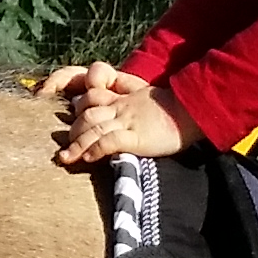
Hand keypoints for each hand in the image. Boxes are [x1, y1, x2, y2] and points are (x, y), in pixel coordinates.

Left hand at [42, 62, 194, 168]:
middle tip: (63, 149)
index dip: (78, 110)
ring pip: (92, 128)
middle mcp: (121, 108)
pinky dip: (95, 150)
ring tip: (66, 158)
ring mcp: (127, 121)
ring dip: (76, 144)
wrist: (193, 110)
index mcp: (123, 100)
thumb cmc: (174, 111)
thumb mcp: (148, 103)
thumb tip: (117, 123)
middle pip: (86, 114)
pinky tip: (87, 159)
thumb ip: (132, 106)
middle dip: (72, 132)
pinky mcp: (136, 137)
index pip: (91, 98)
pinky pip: (109, 141)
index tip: (72, 126)